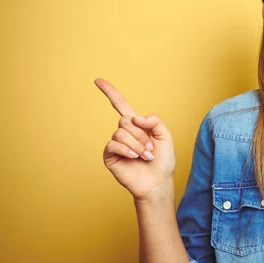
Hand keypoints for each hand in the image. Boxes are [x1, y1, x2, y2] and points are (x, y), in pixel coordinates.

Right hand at [95, 78, 175, 200]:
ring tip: (145, 156)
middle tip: (150, 149)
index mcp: (137, 125)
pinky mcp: (110, 155)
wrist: (157, 182)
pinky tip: (133, 158)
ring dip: (137, 145)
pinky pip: (113, 144)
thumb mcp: (166, 136)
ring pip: (121, 132)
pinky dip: (126, 150)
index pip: (120, 105)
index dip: (110, 92)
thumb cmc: (163, 161)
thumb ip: (154, 121)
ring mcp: (116, 143)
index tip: (97, 80)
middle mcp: (124, 132)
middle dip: (141, 135)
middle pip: (125, 120)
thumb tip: (136, 117)